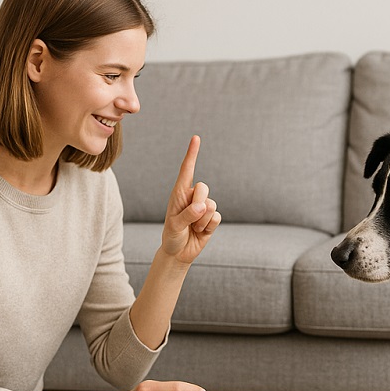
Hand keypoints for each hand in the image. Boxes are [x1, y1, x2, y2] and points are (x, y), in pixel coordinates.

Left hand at [160, 136, 220, 263]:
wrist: (179, 252)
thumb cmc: (172, 236)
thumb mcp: (174, 226)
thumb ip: (187, 215)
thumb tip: (203, 206)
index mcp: (179, 193)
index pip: (186, 170)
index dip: (192, 154)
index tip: (196, 138)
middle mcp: (192, 196)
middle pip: (203, 187)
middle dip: (198, 203)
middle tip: (190, 217)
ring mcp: (204, 207)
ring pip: (211, 204)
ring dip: (202, 220)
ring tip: (193, 228)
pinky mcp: (212, 219)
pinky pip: (217, 218)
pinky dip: (208, 227)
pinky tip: (200, 232)